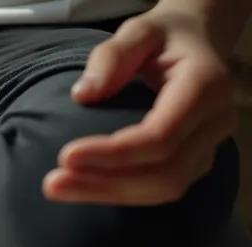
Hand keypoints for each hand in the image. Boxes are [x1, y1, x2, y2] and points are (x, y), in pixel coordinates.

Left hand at [51, 6, 235, 204]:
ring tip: (60, 189)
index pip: (161, 135)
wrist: (193, 45)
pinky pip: (161, 187)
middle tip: (51, 184)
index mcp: (205, 86)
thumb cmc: (161, 38)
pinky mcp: (196, 161)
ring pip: (166, 187)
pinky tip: (83, 187)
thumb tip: (83, 94)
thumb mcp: (138, 30)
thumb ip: (111, 56)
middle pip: (166, 172)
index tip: (65, 156)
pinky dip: (120, 192)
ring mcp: (210, 145)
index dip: (113, 153)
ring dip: (109, 194)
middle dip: (106, 183)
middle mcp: (216, 121)